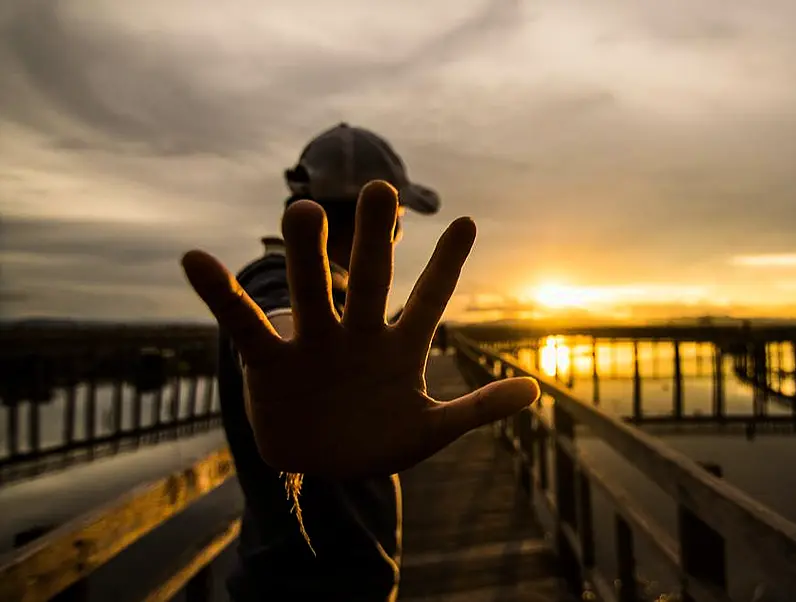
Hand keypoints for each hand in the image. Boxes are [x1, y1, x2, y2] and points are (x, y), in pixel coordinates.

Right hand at [180, 181, 539, 477]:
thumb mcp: (432, 431)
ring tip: (304, 210)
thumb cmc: (378, 440)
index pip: (428, 298)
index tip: (467, 221)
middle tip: (382, 190)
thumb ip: (477, 410)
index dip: (446, 264)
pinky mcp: (269, 363)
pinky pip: (242, 325)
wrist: (320, 468)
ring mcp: (313, 343)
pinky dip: (219, 296)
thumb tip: (534, 390)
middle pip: (369, 280)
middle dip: (374, 240)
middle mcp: (357, 333)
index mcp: (399, 347)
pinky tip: (194, 258)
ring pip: (311, 292)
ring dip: (307, 256)